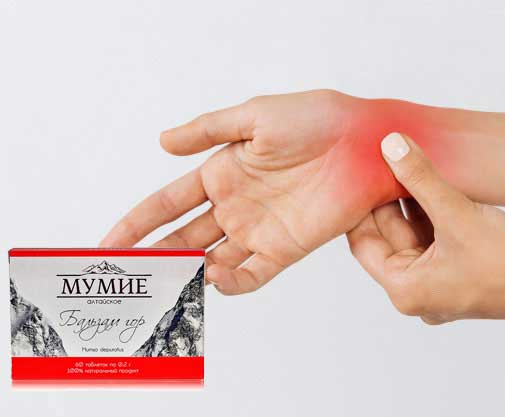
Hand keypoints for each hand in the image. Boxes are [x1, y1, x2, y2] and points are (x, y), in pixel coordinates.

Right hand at [100, 90, 402, 293]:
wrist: (364, 142)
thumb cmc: (315, 120)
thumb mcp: (254, 116)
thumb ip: (207, 131)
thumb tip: (161, 142)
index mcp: (223, 172)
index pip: (169, 202)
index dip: (139, 222)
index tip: (109, 243)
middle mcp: (236, 204)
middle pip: (186, 237)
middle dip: (157, 255)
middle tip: (129, 275)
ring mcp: (260, 228)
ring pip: (214, 260)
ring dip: (188, 274)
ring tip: (163, 285)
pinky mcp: (287, 247)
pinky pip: (253, 272)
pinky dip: (233, 282)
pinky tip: (213, 278)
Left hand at [348, 132, 504, 324]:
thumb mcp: (457, 213)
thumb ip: (420, 177)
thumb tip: (390, 144)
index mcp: (405, 289)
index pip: (363, 243)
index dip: (357, 206)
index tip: (354, 174)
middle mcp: (416, 292)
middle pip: (388, 237)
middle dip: (386, 199)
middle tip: (379, 160)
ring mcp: (438, 284)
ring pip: (412, 235)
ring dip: (411, 203)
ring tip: (404, 163)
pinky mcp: (458, 273)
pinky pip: (434, 238)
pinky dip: (431, 213)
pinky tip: (431, 182)